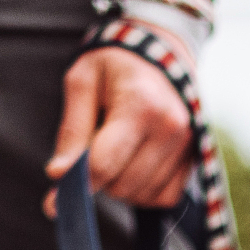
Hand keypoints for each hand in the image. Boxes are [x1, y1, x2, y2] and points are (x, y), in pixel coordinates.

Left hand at [44, 41, 195, 212]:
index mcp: (141, 104)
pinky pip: (162, 198)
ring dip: (120, 184)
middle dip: (100, 176)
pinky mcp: (194, 160)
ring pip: (140, 196)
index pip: (102, 165)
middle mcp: (170, 127)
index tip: (56, 194)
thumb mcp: (83, 82)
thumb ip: (71, 130)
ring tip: (118, 149)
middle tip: (97, 146)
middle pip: (120, 186)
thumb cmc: (115, 66)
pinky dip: (143, 191)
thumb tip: (58, 175)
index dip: (75, 183)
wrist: (162, 51)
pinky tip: (135, 163)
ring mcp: (187, 145)